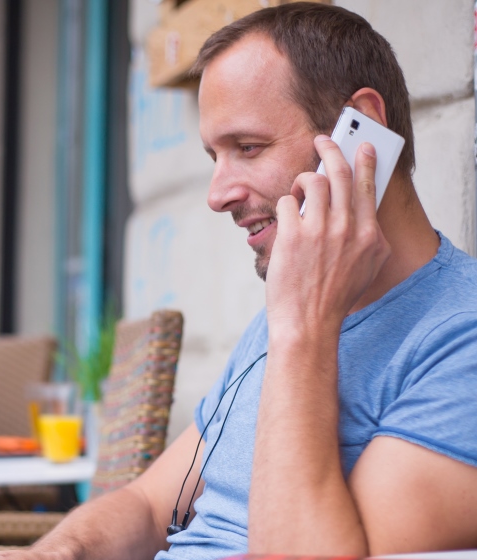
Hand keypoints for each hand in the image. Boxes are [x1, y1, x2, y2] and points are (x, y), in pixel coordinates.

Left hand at [266, 135, 390, 338]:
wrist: (308, 323)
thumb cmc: (333, 299)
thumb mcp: (366, 268)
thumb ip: (370, 239)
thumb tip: (363, 214)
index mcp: (369, 235)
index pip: (368, 186)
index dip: (364, 161)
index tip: (362, 147)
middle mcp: (347, 228)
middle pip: (340, 174)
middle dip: (331, 150)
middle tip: (322, 141)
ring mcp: (319, 231)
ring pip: (312, 182)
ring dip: (302, 180)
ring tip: (298, 191)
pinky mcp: (292, 236)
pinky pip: (287, 202)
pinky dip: (285, 204)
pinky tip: (285, 216)